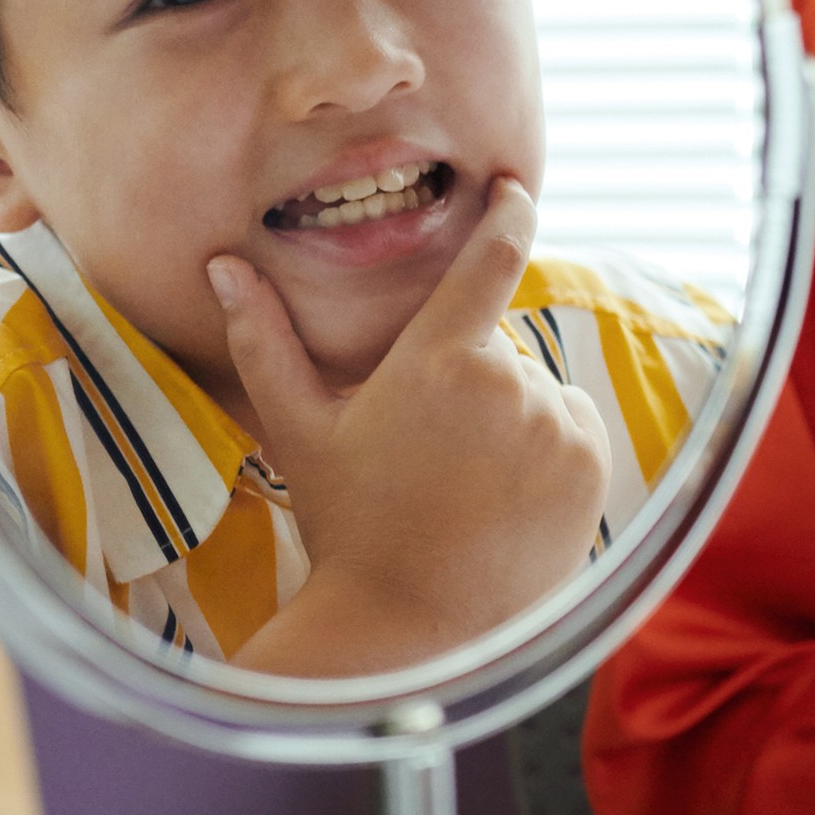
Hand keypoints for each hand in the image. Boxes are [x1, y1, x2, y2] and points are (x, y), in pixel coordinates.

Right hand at [211, 177, 611, 675]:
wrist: (416, 627)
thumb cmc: (348, 526)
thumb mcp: (299, 431)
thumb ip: (264, 341)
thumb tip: (222, 266)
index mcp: (439, 361)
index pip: (491, 257)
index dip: (510, 212)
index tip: (517, 187)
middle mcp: (510, 384)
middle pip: (495, 351)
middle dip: (466, 379)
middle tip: (426, 450)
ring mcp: (559, 424)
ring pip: (533, 390)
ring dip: (506, 417)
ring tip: (461, 483)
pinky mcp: (593, 462)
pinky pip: (570, 427)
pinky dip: (544, 449)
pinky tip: (500, 498)